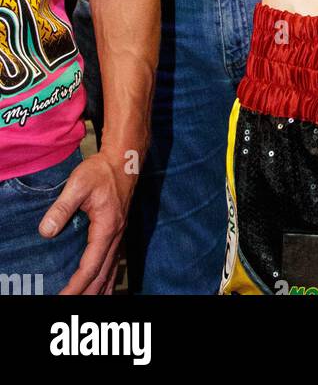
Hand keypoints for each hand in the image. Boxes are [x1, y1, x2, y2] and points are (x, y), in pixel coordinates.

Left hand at [41, 151, 133, 294]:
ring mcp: (119, 235)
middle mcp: (116, 236)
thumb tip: (46, 231)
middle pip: (102, 275)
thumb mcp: (78, 183)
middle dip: (86, 294)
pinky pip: (114, 262)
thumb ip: (62, 207)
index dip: (76, 285)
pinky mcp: (118, 232)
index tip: (62, 297)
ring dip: (99, 290)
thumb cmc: (102, 170)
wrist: (125, 159)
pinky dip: (107, 279)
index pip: (91, 266)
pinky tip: (103, 286)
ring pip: (110, 271)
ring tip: (87, 304)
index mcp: (107, 227)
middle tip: (67, 305)